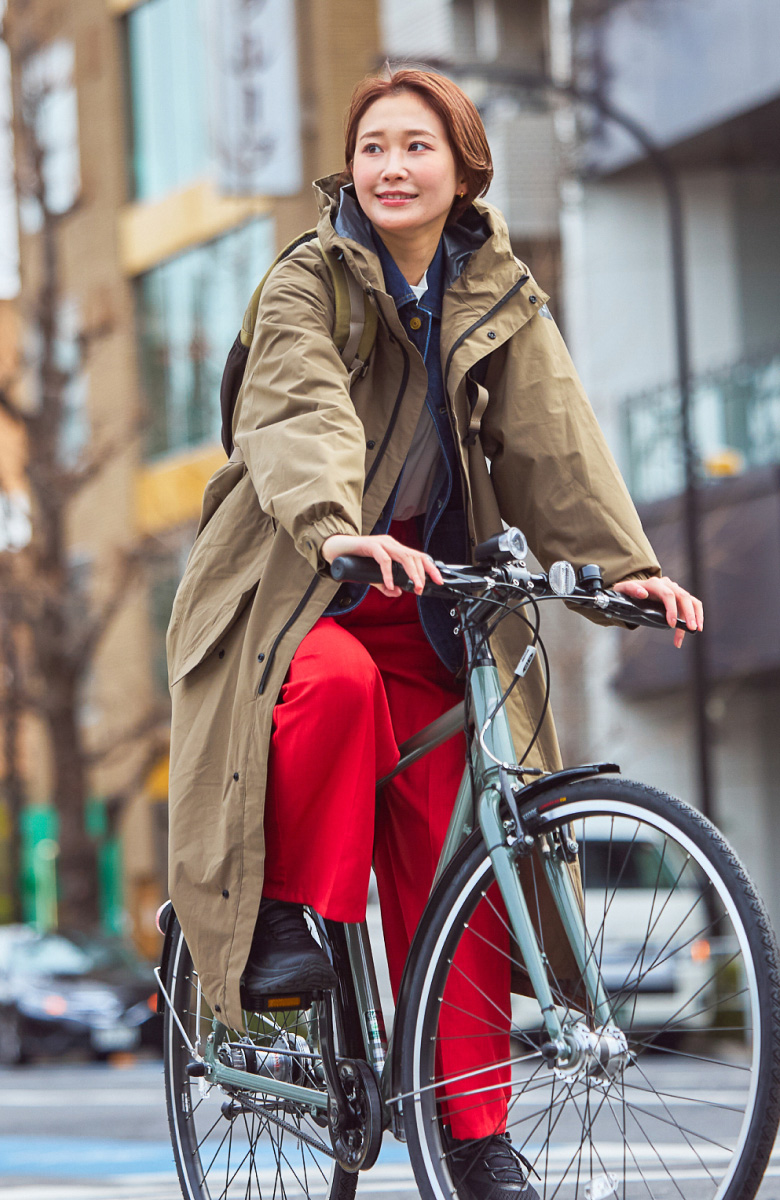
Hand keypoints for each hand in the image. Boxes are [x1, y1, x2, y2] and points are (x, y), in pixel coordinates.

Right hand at [321, 533, 443, 597]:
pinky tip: (389, 584)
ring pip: (404, 556)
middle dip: (422, 573)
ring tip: (414, 587)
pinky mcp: (371, 545)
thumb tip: (398, 592)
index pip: (418, 556)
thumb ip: (385, 584)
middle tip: (421, 589)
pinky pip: (384, 559)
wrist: (335, 548)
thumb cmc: (355, 559)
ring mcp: (382, 543)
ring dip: (412, 573)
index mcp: (395, 548)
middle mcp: (391, 543)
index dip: (431, 568)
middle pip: (414, 556)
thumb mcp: (373, 576)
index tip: (439, 581)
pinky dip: (388, 573)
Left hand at [612, 576, 702, 648]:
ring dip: (695, 616)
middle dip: (689, 614)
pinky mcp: (680, 597)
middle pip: (683, 597)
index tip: (671, 624)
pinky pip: (692, 605)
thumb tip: (643, 593)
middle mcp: (668, 585)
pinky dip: (696, 617)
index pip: (668, 595)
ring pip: (691, 602)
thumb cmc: (628, 592)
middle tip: (690, 629)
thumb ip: (630, 588)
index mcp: (655, 583)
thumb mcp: (623, 589)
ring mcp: (676, 590)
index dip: (672, 609)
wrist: (633, 590)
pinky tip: (693, 629)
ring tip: (694, 631)